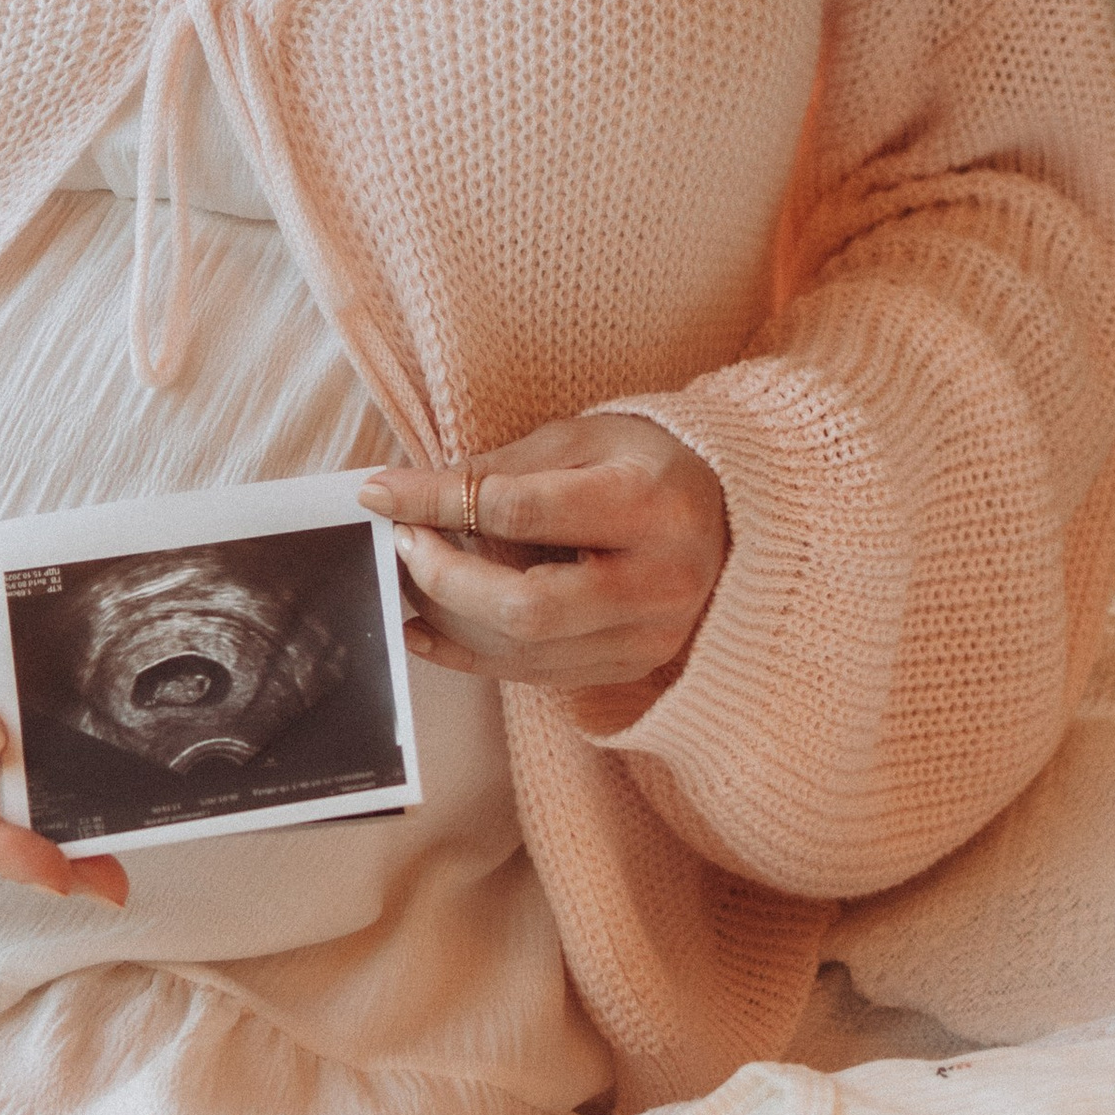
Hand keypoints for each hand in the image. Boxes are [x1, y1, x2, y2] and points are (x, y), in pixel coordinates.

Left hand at [359, 414, 727, 700]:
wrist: (734, 517)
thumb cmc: (647, 463)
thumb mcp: (581, 439)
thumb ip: (500, 469)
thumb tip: (407, 494)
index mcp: (650, 506)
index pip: (521, 512)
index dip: (438, 503)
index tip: (380, 493)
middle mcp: (658, 583)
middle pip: (525, 607)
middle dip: (444, 578)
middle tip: (402, 542)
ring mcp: (648, 638)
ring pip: (524, 651)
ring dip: (449, 617)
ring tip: (409, 576)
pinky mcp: (631, 668)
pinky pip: (534, 675)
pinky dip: (470, 653)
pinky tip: (425, 627)